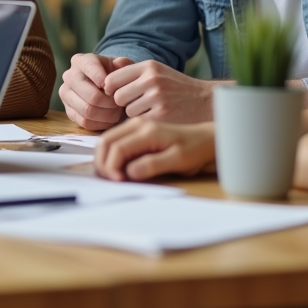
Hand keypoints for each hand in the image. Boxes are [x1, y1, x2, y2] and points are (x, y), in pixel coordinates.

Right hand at [58, 53, 134, 130]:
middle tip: (120, 104)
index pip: (91, 68)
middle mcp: (69, 76)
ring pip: (88, 111)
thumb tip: (120, 63)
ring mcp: (66, 94)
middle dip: (110, 103)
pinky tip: (109, 118)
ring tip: (116, 111)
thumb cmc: (113, 74)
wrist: (104, 87)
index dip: (106, 80)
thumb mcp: (120, 65)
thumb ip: (124, 63)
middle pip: (91, 96)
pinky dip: (101, 123)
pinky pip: (85, 122)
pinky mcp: (68, 111)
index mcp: (80, 60)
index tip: (117, 89)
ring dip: (107, 115)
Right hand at [95, 118, 216, 181]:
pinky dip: (110, 156)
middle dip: (103, 163)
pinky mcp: (135, 131)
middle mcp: (137, 124)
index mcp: (147, 131)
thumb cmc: (194, 150)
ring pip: (107, 141)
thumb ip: (153, 165)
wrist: (204, 140)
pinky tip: (118, 169)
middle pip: (106, 142)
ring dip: (104, 159)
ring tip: (113, 177)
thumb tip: (129, 172)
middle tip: (110, 181)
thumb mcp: (178, 161)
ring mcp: (134, 126)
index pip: (117, 148)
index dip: (112, 167)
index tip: (118, 183)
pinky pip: (114, 142)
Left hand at [102, 60, 216, 123]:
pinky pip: (139, 121)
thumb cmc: (175, 87)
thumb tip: (112, 62)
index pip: (112, 79)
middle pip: (117, 97)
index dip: (112, 90)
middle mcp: (152, 79)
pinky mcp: (162, 115)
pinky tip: (157, 117)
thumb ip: (132, 68)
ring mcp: (157, 97)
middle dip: (124, 103)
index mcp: (148, 66)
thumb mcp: (156, 71)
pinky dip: (145, 122)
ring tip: (150, 109)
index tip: (119, 94)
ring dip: (135, 113)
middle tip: (136, 103)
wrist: (204, 100)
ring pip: (128, 111)